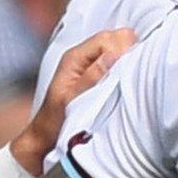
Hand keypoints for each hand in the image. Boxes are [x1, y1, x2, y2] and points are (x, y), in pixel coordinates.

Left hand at [15, 29, 137, 171]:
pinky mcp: (98, 74)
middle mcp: (83, 57)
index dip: (123, 49)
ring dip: (128, 61)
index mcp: (75, 58)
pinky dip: (126, 69)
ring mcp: (91, 64)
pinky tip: (126, 83)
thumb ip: (92, 77)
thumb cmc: (55, 121)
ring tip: (128, 81)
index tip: (132, 69)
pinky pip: (118, 62)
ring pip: (120, 49)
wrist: (45, 137)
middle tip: (130, 77)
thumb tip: (113, 56)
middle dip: (128, 53)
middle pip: (116, 39)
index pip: (107, 39)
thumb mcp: (72, 101)